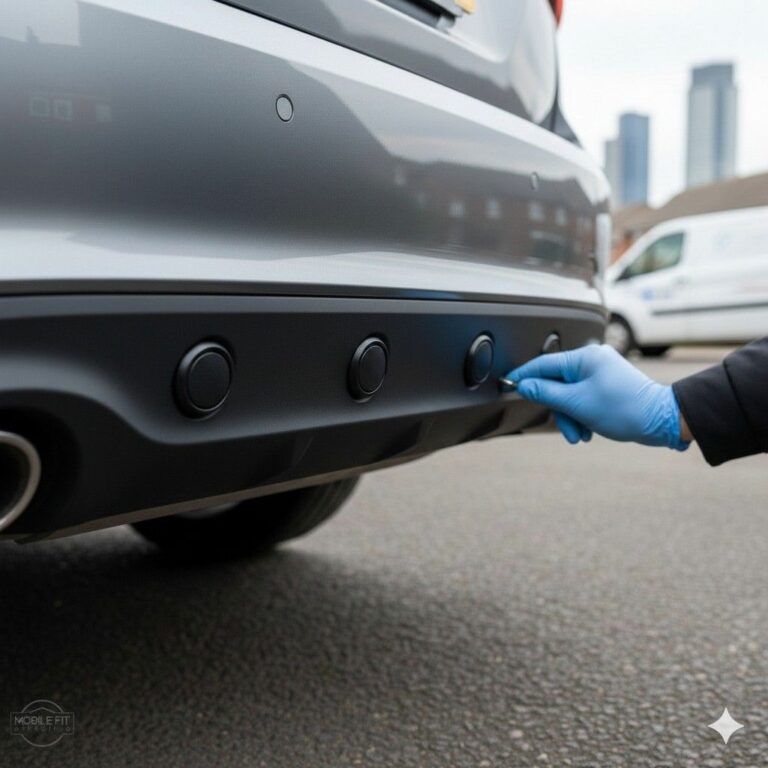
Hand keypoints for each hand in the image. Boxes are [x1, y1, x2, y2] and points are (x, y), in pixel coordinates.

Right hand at [505, 344, 689, 449]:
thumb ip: (546, 392)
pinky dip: (582, 415)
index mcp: (584, 357)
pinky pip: (583, 398)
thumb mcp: (577, 403)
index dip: (524, 376)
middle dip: (559, 410)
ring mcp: (600, 372)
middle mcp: (592, 360)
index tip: (508, 383)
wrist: (661, 420)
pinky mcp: (607, 385)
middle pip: (556, 383)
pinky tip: (589, 431)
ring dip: (571, 417)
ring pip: (569, 394)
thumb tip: (524, 385)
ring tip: (581, 435)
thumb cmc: (625, 408)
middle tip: (567, 429)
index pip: (543, 364)